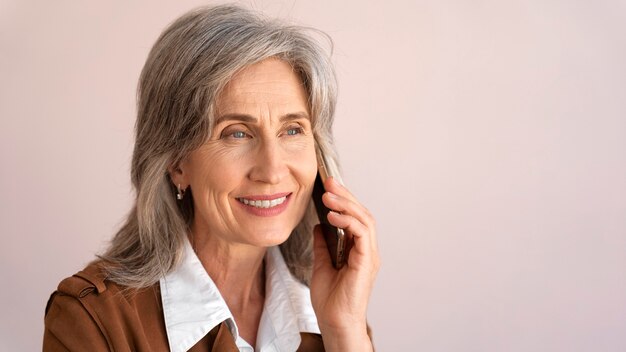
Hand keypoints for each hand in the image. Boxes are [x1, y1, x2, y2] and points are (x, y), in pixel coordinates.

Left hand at [310, 177, 379, 350]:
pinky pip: (362, 234)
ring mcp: (369, 255)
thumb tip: (318, 226)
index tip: (327, 186)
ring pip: (364, 219)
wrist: (335, 323)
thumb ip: (323, 245)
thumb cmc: (331, 301)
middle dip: (345, 195)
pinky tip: (332, 215)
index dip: (343, 200)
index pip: (355, 217)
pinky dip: (349, 221)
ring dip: (346, 204)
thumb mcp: (321, 265)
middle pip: (361, 213)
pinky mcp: (366, 261)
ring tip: (328, 195)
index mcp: (358, 250)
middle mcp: (367, 250)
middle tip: (329, 181)